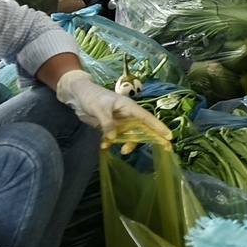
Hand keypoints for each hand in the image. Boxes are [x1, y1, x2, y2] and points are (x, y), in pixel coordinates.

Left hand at [53, 69, 173, 151]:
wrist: (78, 95)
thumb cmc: (92, 97)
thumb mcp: (100, 108)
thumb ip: (108, 123)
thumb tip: (114, 138)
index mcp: (129, 107)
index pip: (147, 118)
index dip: (158, 127)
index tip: (168, 136)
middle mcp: (127, 115)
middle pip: (142, 128)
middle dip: (149, 138)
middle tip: (160, 149)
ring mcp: (119, 121)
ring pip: (130, 135)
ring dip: (128, 143)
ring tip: (123, 151)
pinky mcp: (110, 127)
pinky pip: (116, 137)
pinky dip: (112, 143)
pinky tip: (104, 146)